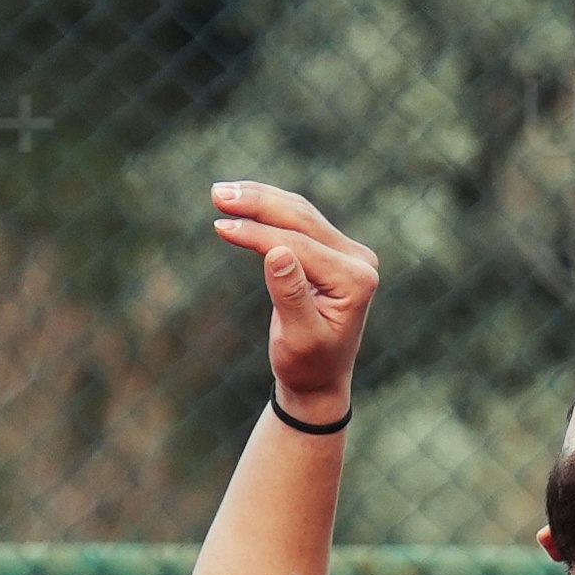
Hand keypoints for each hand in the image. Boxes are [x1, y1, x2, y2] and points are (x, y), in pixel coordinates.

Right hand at [211, 172, 380, 420]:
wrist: (319, 381)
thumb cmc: (306, 366)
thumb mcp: (298, 338)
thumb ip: (290, 295)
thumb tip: (275, 251)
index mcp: (355, 281)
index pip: (299, 246)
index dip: (258, 234)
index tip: (220, 225)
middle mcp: (358, 260)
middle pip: (302, 219)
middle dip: (258, 203)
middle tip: (216, 194)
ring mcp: (348, 253)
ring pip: (299, 213)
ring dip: (260, 199)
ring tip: (220, 194)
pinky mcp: (334, 250)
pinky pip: (299, 221)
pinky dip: (269, 209)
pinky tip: (242, 202)